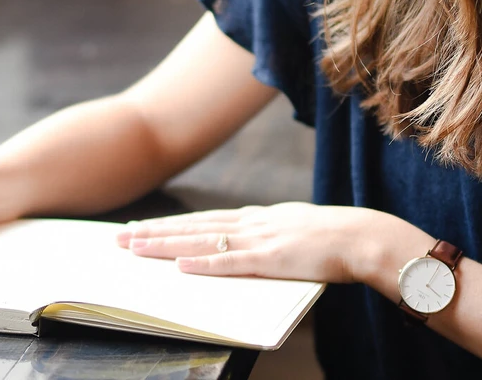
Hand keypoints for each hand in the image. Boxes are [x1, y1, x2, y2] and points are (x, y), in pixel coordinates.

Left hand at [115, 202, 429, 284]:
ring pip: (201, 240)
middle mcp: (251, 223)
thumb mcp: (293, 230)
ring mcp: (259, 239)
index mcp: (257, 217)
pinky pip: (230, 262)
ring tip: (135, 248)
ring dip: (166, 244)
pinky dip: (203, 263)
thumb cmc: (333, 239)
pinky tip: (179, 264)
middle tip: (119, 238)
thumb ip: (268, 236)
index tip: (141, 228)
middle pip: (192, 226)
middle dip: (154, 232)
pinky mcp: (271, 259)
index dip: (170, 224)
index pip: (203, 220)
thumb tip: (247, 245)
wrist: (362, 237)